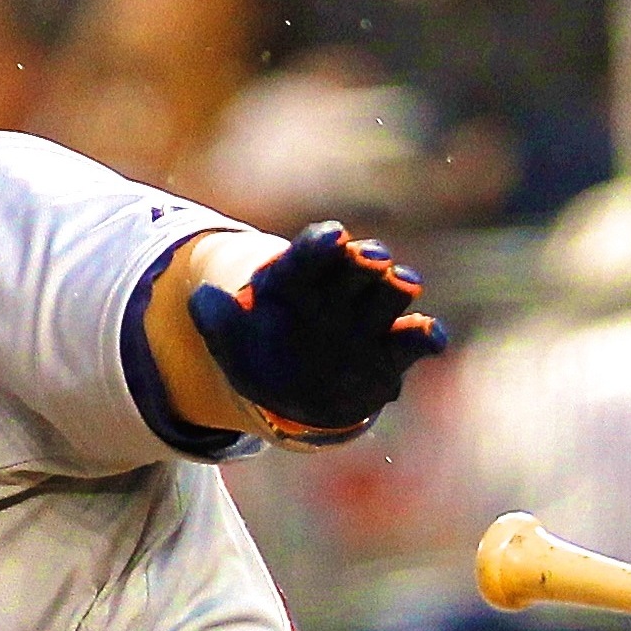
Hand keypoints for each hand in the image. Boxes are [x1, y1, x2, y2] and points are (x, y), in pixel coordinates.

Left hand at [187, 222, 448, 445]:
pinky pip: (413, 340)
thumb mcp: (230, 342)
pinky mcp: (392, 351)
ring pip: (390, 293)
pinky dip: (424, 337)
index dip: (321, 245)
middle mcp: (339, 292)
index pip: (310, 254)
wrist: (296, 393)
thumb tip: (201, 299)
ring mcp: (369, 319)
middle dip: (364, 260)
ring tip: (401, 282)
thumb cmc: (262, 356)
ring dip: (397, 287)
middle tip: (369, 258)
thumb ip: (215, 319)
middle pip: (357, 266)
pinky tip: (429, 337)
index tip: (333, 237)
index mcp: (299, 281)